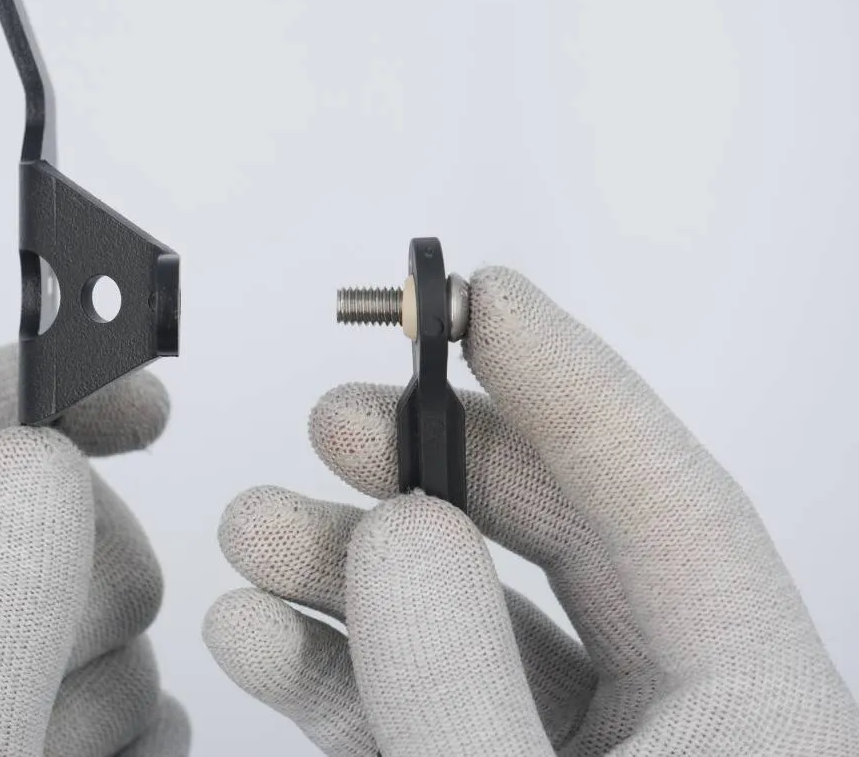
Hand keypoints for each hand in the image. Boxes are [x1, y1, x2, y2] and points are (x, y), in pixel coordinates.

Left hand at [0, 346, 188, 756]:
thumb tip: (41, 449)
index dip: (47, 382)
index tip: (142, 404)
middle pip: (41, 515)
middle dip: (100, 578)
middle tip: (69, 668)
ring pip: (88, 616)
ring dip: (110, 681)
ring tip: (57, 752)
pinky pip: (109, 698)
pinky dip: (126, 731)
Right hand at [205, 267, 858, 755]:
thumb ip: (463, 684)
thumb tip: (398, 536)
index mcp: (756, 715)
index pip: (667, 500)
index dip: (570, 381)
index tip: (484, 298)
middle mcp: (678, 722)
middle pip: (555, 539)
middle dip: (428, 467)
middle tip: (341, 422)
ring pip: (468, 619)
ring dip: (348, 567)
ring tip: (257, 527)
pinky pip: (417, 700)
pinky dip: (331, 664)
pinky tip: (258, 632)